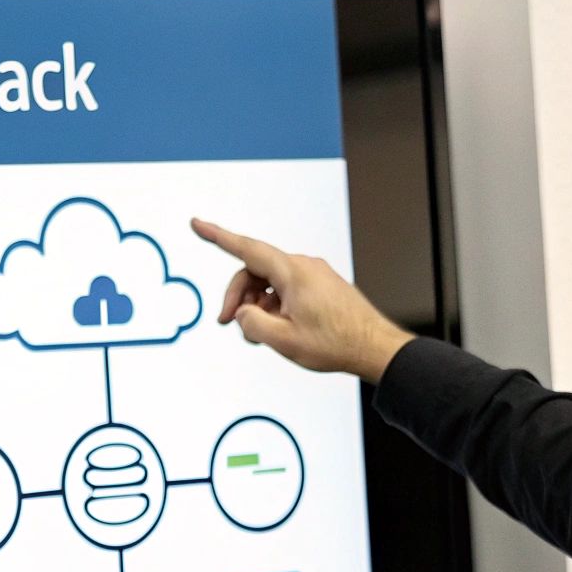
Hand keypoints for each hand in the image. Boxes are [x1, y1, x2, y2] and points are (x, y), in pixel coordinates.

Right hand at [190, 218, 414, 382]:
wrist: (374, 347)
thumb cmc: (336, 343)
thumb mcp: (284, 340)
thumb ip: (253, 324)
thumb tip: (242, 313)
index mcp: (292, 273)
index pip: (246, 249)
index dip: (218, 236)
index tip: (198, 224)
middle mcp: (304, 266)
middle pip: (256, 271)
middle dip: (239, 296)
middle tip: (229, 322)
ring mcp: (315, 274)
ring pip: (271, 281)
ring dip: (258, 303)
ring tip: (262, 332)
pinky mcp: (322, 284)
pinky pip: (288, 287)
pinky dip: (275, 303)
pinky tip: (280, 327)